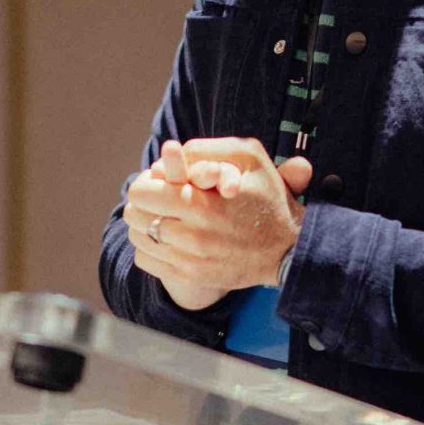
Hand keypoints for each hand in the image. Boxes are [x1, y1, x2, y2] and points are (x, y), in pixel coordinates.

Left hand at [126, 137, 311, 312]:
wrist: (288, 249)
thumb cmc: (268, 198)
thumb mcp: (249, 158)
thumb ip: (207, 149)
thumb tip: (172, 150)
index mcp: (201, 204)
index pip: (142, 193)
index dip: (146, 181)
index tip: (158, 180)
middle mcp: (192, 236)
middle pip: (135, 216)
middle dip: (142, 202)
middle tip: (157, 197)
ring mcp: (190, 260)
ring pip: (139, 239)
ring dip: (144, 224)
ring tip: (161, 215)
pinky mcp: (191, 276)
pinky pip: (147, 261)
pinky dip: (150, 248)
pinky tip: (166, 238)